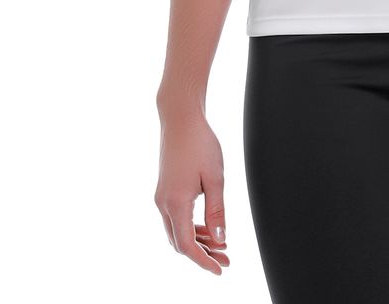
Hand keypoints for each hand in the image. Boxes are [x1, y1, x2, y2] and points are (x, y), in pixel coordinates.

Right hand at [154, 107, 230, 274]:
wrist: (180, 119)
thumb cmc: (200, 143)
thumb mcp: (215, 178)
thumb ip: (216, 211)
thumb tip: (220, 239)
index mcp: (176, 203)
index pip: (187, 245)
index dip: (203, 261)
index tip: (220, 269)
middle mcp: (163, 204)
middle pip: (180, 242)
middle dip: (203, 253)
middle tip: (226, 258)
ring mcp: (161, 197)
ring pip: (177, 231)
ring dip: (198, 240)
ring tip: (221, 245)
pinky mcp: (164, 190)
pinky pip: (176, 218)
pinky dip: (191, 227)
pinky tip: (208, 227)